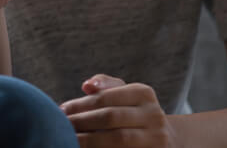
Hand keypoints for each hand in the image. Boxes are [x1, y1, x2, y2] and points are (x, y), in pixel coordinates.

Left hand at [61, 74, 178, 146]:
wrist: (165, 140)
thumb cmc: (134, 113)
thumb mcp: (125, 94)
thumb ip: (105, 86)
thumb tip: (87, 86)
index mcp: (144, 94)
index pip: (106, 97)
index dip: (80, 105)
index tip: (61, 111)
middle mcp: (154, 115)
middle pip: (110, 118)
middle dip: (82, 122)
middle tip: (62, 126)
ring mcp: (157, 138)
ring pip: (118, 139)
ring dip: (89, 140)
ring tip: (70, 140)